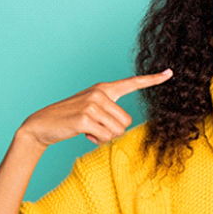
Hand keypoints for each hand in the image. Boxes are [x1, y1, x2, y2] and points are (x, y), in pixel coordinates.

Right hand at [19, 69, 172, 148]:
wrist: (42, 124)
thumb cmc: (72, 118)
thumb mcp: (93, 109)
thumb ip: (110, 111)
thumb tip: (126, 126)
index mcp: (104, 89)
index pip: (133, 82)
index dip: (153, 79)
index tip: (170, 72)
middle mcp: (100, 93)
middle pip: (127, 121)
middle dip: (114, 130)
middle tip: (96, 127)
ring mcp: (92, 104)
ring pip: (118, 130)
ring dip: (105, 136)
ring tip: (89, 129)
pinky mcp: (85, 118)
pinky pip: (105, 137)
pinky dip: (96, 140)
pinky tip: (83, 133)